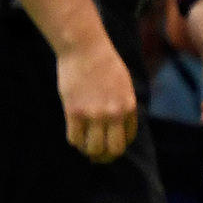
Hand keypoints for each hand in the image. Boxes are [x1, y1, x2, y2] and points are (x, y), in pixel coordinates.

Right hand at [55, 33, 138, 160]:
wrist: (84, 47)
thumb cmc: (103, 61)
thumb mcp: (123, 84)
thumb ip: (123, 104)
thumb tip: (118, 125)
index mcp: (128, 106)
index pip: (127, 139)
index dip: (117, 144)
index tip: (108, 143)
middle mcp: (113, 114)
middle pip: (113, 150)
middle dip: (105, 156)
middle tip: (96, 154)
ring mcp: (93, 114)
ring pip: (92, 149)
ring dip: (87, 150)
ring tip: (83, 144)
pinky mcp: (74, 112)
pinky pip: (74, 138)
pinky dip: (74, 140)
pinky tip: (74, 132)